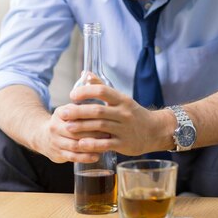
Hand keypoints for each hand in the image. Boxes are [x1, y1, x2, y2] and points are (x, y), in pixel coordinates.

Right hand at [36, 104, 112, 163]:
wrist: (42, 136)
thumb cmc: (63, 122)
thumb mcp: (68, 110)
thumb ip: (81, 105)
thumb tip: (99, 97)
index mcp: (60, 114)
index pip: (75, 114)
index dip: (91, 117)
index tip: (105, 118)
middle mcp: (55, 128)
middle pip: (76, 131)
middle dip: (94, 133)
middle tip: (109, 133)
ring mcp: (56, 142)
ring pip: (75, 145)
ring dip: (91, 146)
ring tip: (106, 145)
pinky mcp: (58, 154)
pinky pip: (72, 157)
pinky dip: (85, 157)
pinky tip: (96, 156)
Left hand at [58, 84, 172, 155]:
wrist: (155, 130)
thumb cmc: (133, 113)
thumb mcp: (120, 98)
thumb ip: (101, 86)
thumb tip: (85, 73)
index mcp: (121, 99)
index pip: (103, 91)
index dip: (86, 91)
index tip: (72, 95)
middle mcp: (123, 113)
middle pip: (98, 110)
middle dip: (78, 111)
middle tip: (63, 113)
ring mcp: (124, 129)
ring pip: (100, 126)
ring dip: (82, 127)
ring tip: (67, 127)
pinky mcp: (124, 144)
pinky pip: (107, 144)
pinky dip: (93, 144)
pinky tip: (81, 143)